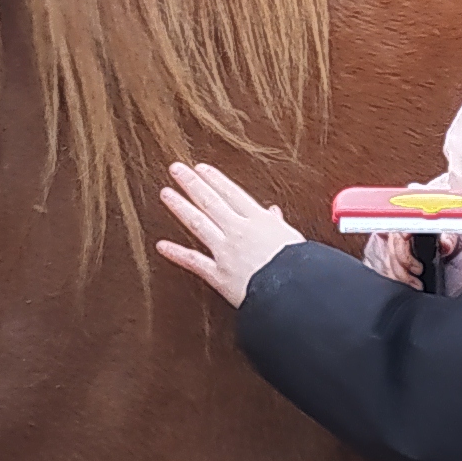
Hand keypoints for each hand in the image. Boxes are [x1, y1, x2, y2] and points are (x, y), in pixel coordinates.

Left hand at [152, 162, 306, 307]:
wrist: (293, 292)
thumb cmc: (300, 267)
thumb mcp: (293, 239)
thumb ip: (278, 225)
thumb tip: (273, 213)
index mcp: (260, 221)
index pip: (232, 193)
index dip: (215, 179)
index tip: (201, 168)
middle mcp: (239, 231)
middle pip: (211, 202)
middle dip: (192, 184)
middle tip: (176, 169)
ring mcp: (226, 251)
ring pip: (198, 224)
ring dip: (180, 207)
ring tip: (165, 193)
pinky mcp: (219, 275)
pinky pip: (194, 262)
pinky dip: (177, 254)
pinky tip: (162, 245)